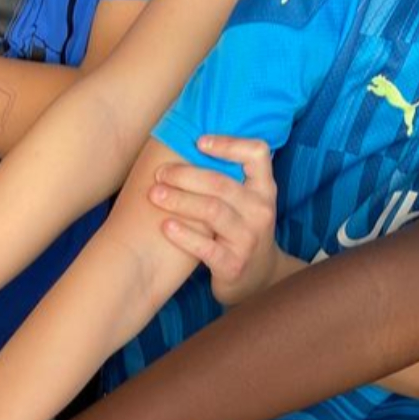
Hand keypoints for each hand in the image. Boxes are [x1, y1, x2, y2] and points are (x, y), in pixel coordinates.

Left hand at [149, 135, 300, 305]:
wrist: (258, 278)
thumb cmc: (240, 230)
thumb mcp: (245, 202)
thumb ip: (227, 177)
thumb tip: (186, 141)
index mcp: (264, 189)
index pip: (257, 154)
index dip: (228, 143)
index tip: (198, 142)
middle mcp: (261, 211)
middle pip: (221, 183)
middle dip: (185, 175)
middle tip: (159, 174)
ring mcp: (249, 239)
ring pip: (212, 211)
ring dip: (179, 200)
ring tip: (154, 194)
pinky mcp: (233, 264)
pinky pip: (206, 247)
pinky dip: (183, 235)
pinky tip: (165, 226)